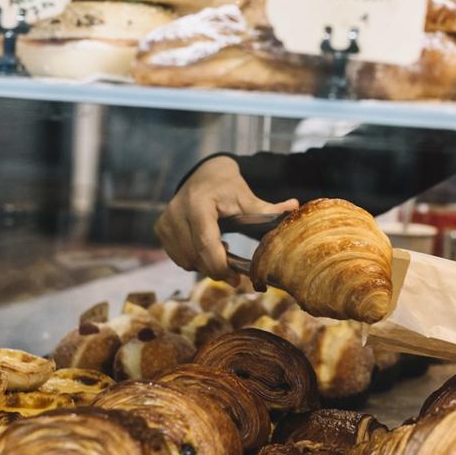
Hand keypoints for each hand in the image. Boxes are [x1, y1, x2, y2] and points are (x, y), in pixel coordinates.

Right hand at [154, 156, 297, 280]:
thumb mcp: (247, 197)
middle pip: (195, 257)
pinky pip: (177, 257)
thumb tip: (295, 207)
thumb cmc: (228, 187)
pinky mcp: (160, 228)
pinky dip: (193, 259)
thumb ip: (267, 209)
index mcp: (198, 204)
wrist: (205, 174)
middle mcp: (176, 212)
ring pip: (185, 260)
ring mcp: (165, 221)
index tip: (236, 280)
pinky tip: (207, 246)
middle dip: (216, 269)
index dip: (220, 266)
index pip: (205, 244)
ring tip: (221, 248)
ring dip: (204, 264)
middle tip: (234, 272)